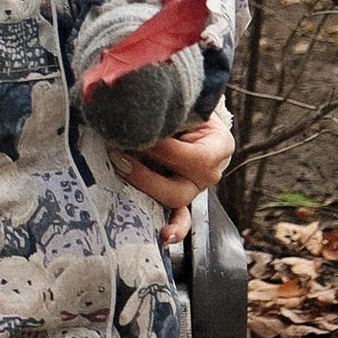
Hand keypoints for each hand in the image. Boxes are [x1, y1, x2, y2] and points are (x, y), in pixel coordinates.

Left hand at [110, 106, 233, 246]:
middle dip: (146, 171)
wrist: (189, 109)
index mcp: (219, 146)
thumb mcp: (185, 102)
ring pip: (176, 200)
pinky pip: (182, 218)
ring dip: (146, 187)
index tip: (133, 134)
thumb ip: (170, 107)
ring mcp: (196, 187)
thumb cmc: (186, 104)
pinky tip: (163, 236)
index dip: (161, 148)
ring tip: (121, 170)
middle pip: (183, 184)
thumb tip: (137, 105)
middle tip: (118, 153)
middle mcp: (211, 171)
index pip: (192, 156)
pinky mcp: (183, 196)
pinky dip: (174, 228)